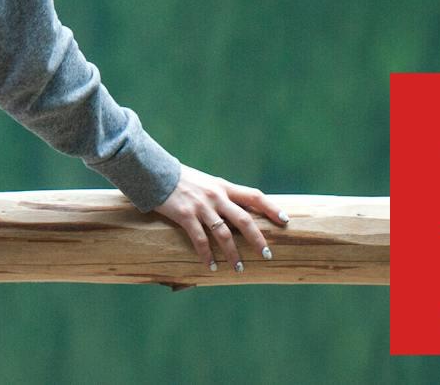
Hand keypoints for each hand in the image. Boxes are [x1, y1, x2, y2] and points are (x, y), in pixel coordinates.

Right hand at [153, 164, 288, 272]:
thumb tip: (238, 210)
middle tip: (267, 255)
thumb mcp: (206, 183)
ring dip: (233, 254)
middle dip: (258, 239)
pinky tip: (210, 266)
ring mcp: (201, 206)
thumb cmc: (181, 180)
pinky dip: (206, 255)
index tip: (285, 221)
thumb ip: (221, 195)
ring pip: (224, 234)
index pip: (254, 196)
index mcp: (223, 186)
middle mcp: (216, 196)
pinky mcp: (185, 215)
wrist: (155, 172)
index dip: (272, 208)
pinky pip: (200, 240)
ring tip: (238, 268)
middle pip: (244, 220)